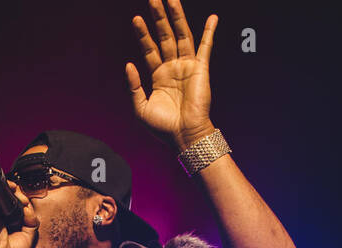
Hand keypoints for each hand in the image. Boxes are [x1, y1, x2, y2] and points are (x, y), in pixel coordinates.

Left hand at [0, 180, 37, 247]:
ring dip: (24, 203)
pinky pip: (34, 218)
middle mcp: (9, 216)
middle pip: (19, 197)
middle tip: (16, 194)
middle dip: (19, 194)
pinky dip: (30, 215)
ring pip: (27, 206)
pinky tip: (24, 217)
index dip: (10, 188)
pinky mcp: (29, 231)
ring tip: (21, 206)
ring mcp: (19, 223)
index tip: (11, 186)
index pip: (7, 194)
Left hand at [126, 0, 217, 151]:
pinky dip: (209, 32)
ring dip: (176, 17)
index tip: (136, 18)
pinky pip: (205, 47)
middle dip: (159, 17)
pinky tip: (212, 17)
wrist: (183, 136)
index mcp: (159, 76)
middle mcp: (173, 68)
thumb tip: (128, 64)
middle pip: (165, 36)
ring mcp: (187, 67)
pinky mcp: (200, 69)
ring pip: (181, 36)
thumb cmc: (163, 128)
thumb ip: (134, 86)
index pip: (149, 49)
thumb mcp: (140, 108)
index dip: (143, 33)